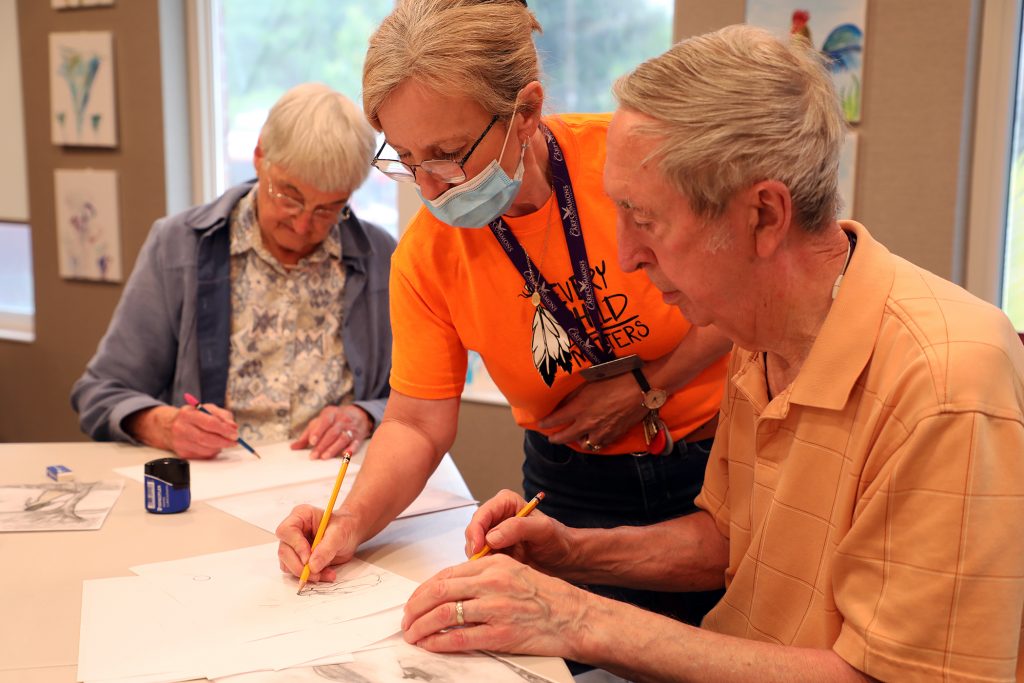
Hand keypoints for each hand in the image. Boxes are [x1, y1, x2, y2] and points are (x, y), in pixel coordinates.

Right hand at [126, 404, 237, 458]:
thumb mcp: (207, 409)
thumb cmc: (193, 416)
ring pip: (205, 449)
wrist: (169, 426)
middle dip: (224, 441)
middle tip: (234, 441)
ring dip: (218, 447)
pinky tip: (213, 446)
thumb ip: (223, 415)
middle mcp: (181, 428)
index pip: (209, 423)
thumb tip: (233, 427)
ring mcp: (180, 442)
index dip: (224, 430)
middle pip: (206, 438)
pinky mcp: (182, 453)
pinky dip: (212, 452)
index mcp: (188, 414)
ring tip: (223, 442)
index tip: (235, 433)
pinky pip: (202, 456)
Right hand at [275, 504, 361, 582]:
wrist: (350, 534)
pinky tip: (325, 573)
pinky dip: (310, 577)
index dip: (296, 546)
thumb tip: (312, 566)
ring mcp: (293, 546)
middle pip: (284, 551)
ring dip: (305, 574)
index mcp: (300, 516)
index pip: (286, 531)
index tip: (308, 559)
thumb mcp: (339, 534)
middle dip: (299, 566)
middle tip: (316, 573)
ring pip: (287, 564)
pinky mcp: (297, 558)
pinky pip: (296, 572)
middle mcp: (293, 531)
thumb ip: (326, 548)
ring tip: (325, 573)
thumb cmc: (344, 527)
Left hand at [291, 404, 371, 458]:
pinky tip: (344, 455)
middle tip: (313, 456)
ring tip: (324, 457)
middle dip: (322, 445)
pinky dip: (351, 449)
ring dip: (334, 448)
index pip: (324, 421)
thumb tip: (293, 447)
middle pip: (332, 432)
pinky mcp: (358, 437)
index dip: (318, 431)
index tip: (311, 441)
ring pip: (343, 438)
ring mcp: (351, 428)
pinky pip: (356, 443)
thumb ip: (307, 434)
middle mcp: (342, 420)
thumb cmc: (334, 420)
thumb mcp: (320, 422)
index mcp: (330, 414)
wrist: (358, 415)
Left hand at [401, 554, 588, 658]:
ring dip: (421, 627)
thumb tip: (452, 589)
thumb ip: (484, 577)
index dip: (423, 589)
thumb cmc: (547, 597)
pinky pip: (459, 638)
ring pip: (444, 615)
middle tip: (406, 619)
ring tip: (412, 635)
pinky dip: (438, 643)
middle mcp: (492, 582)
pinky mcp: (501, 634)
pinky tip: (429, 645)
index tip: (414, 601)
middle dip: (415, 608)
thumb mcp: (514, 572)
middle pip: (439, 592)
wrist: (575, 617)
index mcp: (494, 564)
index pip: (446, 574)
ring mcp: (496, 608)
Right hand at [464, 489, 576, 573]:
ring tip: (497, 567)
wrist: (565, 559)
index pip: (481, 515)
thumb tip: (491, 537)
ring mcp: (494, 536)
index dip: (476, 532)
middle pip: (473, 532)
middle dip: (476, 548)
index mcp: (505, 503)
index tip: (479, 549)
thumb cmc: (558, 540)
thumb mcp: (543, 530)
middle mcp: (497, 517)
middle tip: (484, 564)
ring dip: (481, 559)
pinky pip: (481, 560)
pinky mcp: (495, 552)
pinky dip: (485, 567)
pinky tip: (498, 571)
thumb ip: (518, 528)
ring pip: (474, 548)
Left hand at [537, 374, 645, 447]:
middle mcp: (589, 423)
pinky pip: (602, 443)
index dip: (546, 423)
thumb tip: (563, 401)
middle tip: (552, 439)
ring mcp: (603, 431)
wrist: (643, 387)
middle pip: (566, 437)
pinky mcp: (616, 434)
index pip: (556, 419)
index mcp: (580, 408)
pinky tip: (595, 437)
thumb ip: (575, 394)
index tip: (540, 424)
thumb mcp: (590, 382)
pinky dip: (596, 441)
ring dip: (578, 441)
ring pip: (585, 444)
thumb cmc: (617, 378)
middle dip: (556, 438)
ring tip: (576, 438)